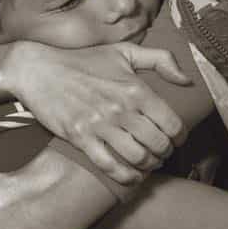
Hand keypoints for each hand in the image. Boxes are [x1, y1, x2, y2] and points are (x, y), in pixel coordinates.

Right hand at [0, 41, 191, 184]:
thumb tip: (188, 80)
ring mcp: (100, 125)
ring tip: (147, 164)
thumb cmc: (84, 61)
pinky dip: (125, 176)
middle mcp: (122, 109)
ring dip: (147, 166)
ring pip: (137, 157)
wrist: (39, 70)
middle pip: (157, 144)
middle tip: (162, 153)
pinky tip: (131, 176)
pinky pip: (109, 165)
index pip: (172, 124)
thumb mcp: (125, 52)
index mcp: (136, 89)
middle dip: (165, 153)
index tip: (175, 139)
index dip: (179, 137)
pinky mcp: (81, 138)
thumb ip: (161, 60)